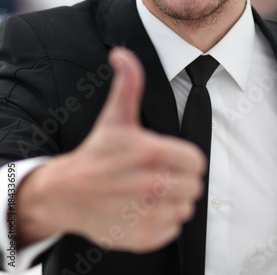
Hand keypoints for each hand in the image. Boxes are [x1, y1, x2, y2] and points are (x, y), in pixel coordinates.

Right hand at [16, 48, 205, 251]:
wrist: (66, 193)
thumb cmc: (96, 153)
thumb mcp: (115, 116)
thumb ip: (128, 83)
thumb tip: (121, 53)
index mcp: (151, 152)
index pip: (197, 162)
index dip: (185, 160)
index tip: (168, 158)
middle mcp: (150, 185)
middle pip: (193, 187)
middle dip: (180, 180)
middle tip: (156, 175)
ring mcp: (146, 213)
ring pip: (185, 209)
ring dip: (172, 202)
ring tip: (149, 193)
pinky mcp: (141, 237)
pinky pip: (172, 230)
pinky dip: (162, 222)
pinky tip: (142, 210)